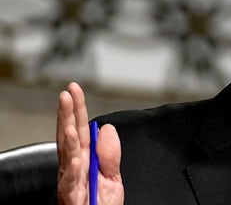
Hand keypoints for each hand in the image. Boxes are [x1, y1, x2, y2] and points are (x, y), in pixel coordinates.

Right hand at [56, 82, 123, 204]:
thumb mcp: (112, 177)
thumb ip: (110, 154)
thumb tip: (106, 128)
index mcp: (84, 159)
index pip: (80, 129)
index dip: (77, 109)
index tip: (75, 89)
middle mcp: (73, 167)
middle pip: (69, 136)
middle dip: (67, 115)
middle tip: (66, 94)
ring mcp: (70, 181)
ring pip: (67, 157)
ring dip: (68, 140)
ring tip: (70, 124)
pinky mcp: (72, 198)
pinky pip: (71, 183)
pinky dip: (73, 170)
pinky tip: (76, 158)